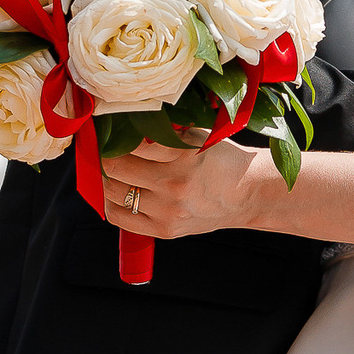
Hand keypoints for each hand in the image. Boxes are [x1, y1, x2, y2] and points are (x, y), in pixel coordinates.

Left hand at [101, 140, 276, 238]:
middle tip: (106, 146)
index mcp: (183, 155)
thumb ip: (164, 132)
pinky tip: (118, 191)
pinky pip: (119, 217)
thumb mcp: (197, 136)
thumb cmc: (221, 160)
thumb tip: (124, 122)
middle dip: (106, 153)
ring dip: (108, 176)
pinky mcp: (164, 230)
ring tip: (114, 167)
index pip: (131, 143)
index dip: (115, 134)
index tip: (110, 129)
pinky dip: (111, 202)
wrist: (247, 194)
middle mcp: (174, 185)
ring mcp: (168, 211)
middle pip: (115, 167)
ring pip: (112, 191)